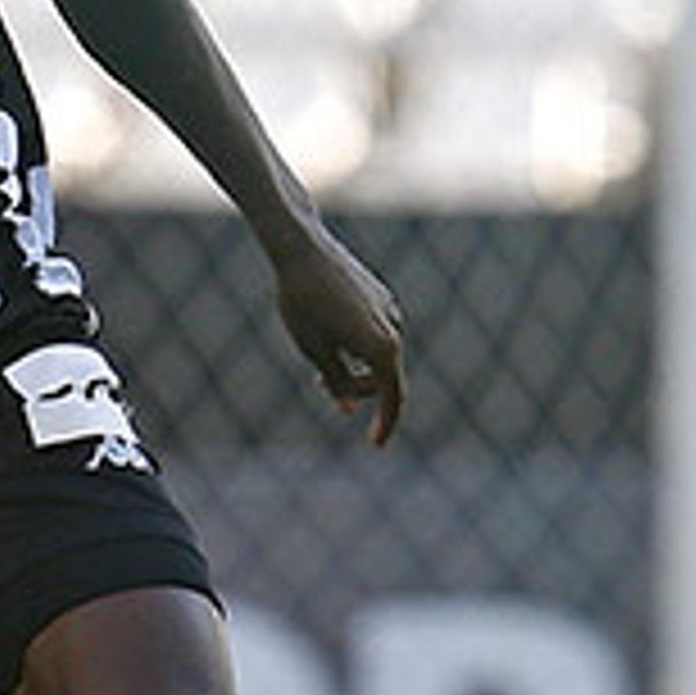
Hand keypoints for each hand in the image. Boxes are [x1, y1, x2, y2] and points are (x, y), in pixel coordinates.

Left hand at [270, 227, 406, 446]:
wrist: (302, 250)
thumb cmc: (302, 304)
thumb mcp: (314, 351)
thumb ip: (336, 382)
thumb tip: (348, 407)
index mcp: (382, 348)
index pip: (393, 397)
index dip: (386, 424)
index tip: (375, 443)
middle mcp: (393, 329)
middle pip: (384, 376)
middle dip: (357, 389)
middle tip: (320, 386)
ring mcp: (388, 310)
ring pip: (378, 353)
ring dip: (354, 365)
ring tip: (318, 358)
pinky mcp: (378, 296)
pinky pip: (374, 331)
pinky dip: (357, 344)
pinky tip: (330, 330)